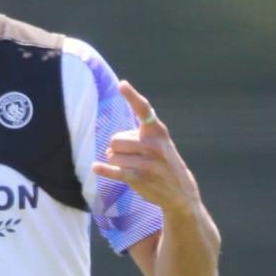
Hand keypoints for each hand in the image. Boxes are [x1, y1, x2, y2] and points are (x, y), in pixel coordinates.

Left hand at [92, 81, 199, 215]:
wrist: (180, 192)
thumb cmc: (163, 162)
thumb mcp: (159, 143)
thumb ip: (139, 135)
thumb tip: (112, 145)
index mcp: (157, 131)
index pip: (143, 110)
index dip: (132, 96)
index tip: (122, 84)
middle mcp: (153, 144)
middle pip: (115, 139)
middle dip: (118, 149)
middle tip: (132, 156)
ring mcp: (147, 162)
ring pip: (113, 156)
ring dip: (117, 162)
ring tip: (133, 167)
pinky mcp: (140, 177)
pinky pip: (115, 171)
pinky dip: (104, 170)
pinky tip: (95, 167)